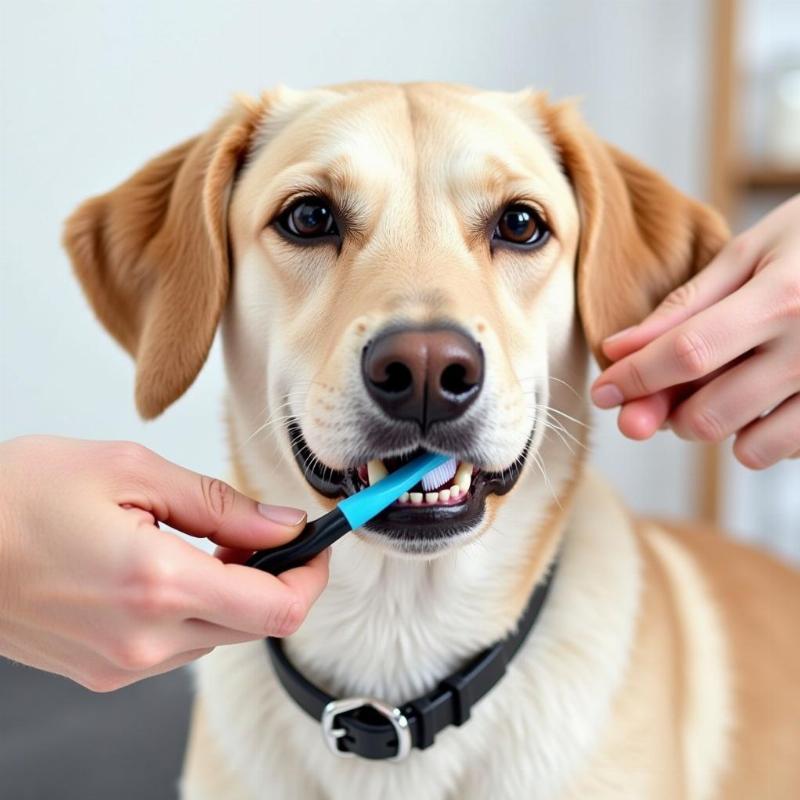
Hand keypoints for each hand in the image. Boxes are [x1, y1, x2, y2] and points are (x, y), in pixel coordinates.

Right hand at [0, 436, 326, 690]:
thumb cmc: (22, 495)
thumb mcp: (132, 472)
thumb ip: (221, 504)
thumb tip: (284, 525)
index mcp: (158, 584)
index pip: (278, 609)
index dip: (312, 575)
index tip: (316, 544)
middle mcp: (144, 641)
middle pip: (255, 625)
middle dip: (274, 578)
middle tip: (253, 530)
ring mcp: (121, 664)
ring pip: (219, 633)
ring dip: (231, 591)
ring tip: (201, 540)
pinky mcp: (104, 671)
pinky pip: (178, 644)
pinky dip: (194, 607)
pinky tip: (168, 568)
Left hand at [591, 194, 799, 468]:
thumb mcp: (755, 251)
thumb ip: (686, 303)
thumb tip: (619, 348)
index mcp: (782, 298)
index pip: (686, 352)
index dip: (635, 378)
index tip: (603, 392)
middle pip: (709, 414)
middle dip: (668, 413)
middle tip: (660, 393)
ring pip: (748, 448)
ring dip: (716, 428)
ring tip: (723, 389)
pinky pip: (790, 452)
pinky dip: (762, 437)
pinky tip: (766, 400)